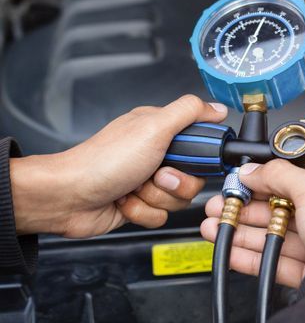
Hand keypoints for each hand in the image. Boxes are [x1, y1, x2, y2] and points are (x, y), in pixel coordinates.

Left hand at [10, 94, 227, 237]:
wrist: (69, 198)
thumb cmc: (103, 162)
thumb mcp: (153, 128)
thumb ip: (188, 113)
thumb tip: (217, 107)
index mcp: (160, 130)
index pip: (201, 142)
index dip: (200, 156)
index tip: (189, 159)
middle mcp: (156, 154)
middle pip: (194, 176)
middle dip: (176, 182)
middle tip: (156, 174)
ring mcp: (147, 181)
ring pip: (179, 198)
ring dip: (156, 198)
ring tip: (134, 188)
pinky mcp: (140, 204)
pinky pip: (161, 215)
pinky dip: (143, 212)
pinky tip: (125, 201)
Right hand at [200, 160, 304, 287]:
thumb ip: (279, 174)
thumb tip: (254, 170)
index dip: (274, 180)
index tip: (248, 180)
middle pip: (288, 210)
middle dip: (250, 207)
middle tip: (225, 204)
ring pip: (279, 237)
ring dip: (245, 231)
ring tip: (216, 225)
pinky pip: (276, 262)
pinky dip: (251, 256)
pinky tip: (231, 249)